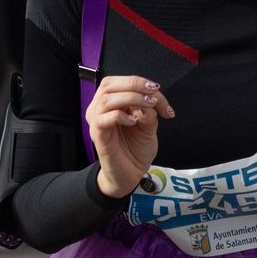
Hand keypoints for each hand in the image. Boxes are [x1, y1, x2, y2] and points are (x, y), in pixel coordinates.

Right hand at [86, 75, 174, 198]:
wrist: (130, 175)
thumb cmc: (136, 149)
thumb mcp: (149, 126)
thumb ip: (148, 111)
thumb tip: (148, 100)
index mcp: (111, 103)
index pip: (121, 82)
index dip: (140, 82)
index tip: (159, 93)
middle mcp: (100, 109)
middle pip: (109, 84)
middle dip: (134, 84)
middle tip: (153, 94)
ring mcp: (97, 122)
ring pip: (106, 99)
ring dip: (130, 98)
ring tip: (147, 105)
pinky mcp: (97, 136)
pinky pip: (102, 119)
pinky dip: (120, 116)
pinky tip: (134, 121)